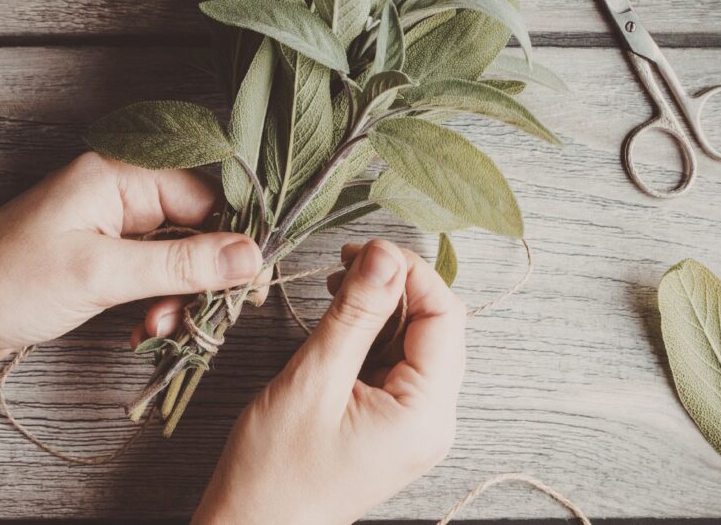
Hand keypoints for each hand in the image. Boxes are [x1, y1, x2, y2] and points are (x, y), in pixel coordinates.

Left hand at [0, 153, 262, 405]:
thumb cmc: (9, 282)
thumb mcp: (101, 274)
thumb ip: (180, 263)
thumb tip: (252, 257)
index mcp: (121, 174)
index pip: (206, 196)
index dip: (234, 239)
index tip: (250, 284)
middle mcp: (121, 192)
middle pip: (197, 226)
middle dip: (204, 275)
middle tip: (207, 317)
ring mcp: (112, 225)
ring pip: (178, 255)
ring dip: (180, 296)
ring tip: (161, 329)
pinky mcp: (103, 256)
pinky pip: (153, 273)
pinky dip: (158, 302)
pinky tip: (145, 329)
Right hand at [192, 240, 465, 524]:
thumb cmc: (275, 472)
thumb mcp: (314, 380)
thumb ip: (355, 314)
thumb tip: (385, 253)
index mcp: (426, 414)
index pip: (445, 316)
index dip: (410, 272)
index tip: (365, 248)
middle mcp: (432, 419)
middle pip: (434, 326)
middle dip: (395, 286)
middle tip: (344, 262)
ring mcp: (412, 423)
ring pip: (413, 340)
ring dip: (380, 306)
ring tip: (336, 288)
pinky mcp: (390, 422)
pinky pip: (394, 362)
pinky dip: (370, 333)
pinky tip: (340, 319)